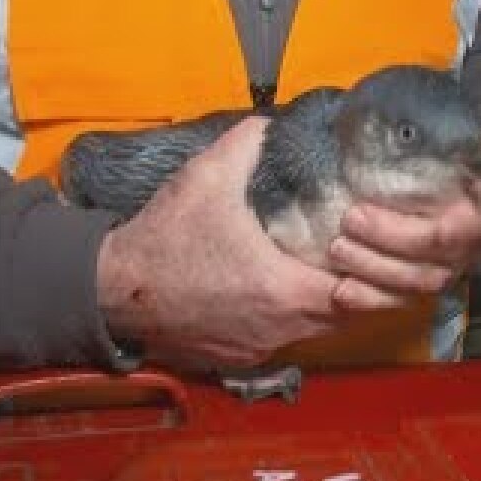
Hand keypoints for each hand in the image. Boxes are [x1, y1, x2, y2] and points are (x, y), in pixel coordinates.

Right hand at [94, 117, 343, 367]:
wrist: (113, 290)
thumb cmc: (163, 238)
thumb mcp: (207, 177)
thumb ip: (247, 144)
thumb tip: (273, 121)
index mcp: (282, 290)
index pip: (357, 294)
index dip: (366, 270)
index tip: (358, 244)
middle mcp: (278, 329)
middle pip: (342, 319)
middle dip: (351, 288)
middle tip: (346, 254)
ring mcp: (258, 349)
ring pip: (312, 334)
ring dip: (320, 307)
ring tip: (316, 270)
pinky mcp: (237, 359)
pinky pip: (280, 342)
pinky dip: (287, 321)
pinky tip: (276, 293)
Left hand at [329, 130, 480, 309]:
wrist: (461, 164)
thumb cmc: (451, 143)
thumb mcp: (452, 129)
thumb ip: (436, 138)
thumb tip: (394, 137)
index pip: (450, 231)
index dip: (401, 231)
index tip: (358, 209)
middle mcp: (478, 243)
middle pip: (430, 262)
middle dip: (380, 248)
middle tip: (344, 223)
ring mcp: (456, 266)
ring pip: (416, 285)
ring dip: (371, 271)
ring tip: (336, 251)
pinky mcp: (432, 278)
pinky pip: (403, 301)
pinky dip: (370, 299)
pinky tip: (341, 291)